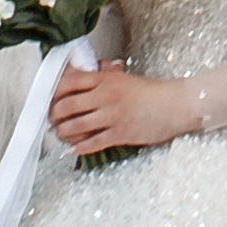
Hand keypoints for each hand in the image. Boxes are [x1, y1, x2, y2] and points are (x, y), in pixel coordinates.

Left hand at [48, 61, 197, 155]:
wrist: (175, 105)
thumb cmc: (152, 92)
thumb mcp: (124, 79)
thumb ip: (103, 78)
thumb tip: (84, 76)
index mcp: (105, 79)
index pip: (69, 82)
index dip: (54, 92)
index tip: (51, 100)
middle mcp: (105, 96)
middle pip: (66, 105)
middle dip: (54, 115)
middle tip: (52, 120)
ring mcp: (111, 116)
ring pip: (75, 126)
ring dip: (63, 133)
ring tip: (61, 134)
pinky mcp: (120, 134)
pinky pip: (92, 143)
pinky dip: (79, 148)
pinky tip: (73, 150)